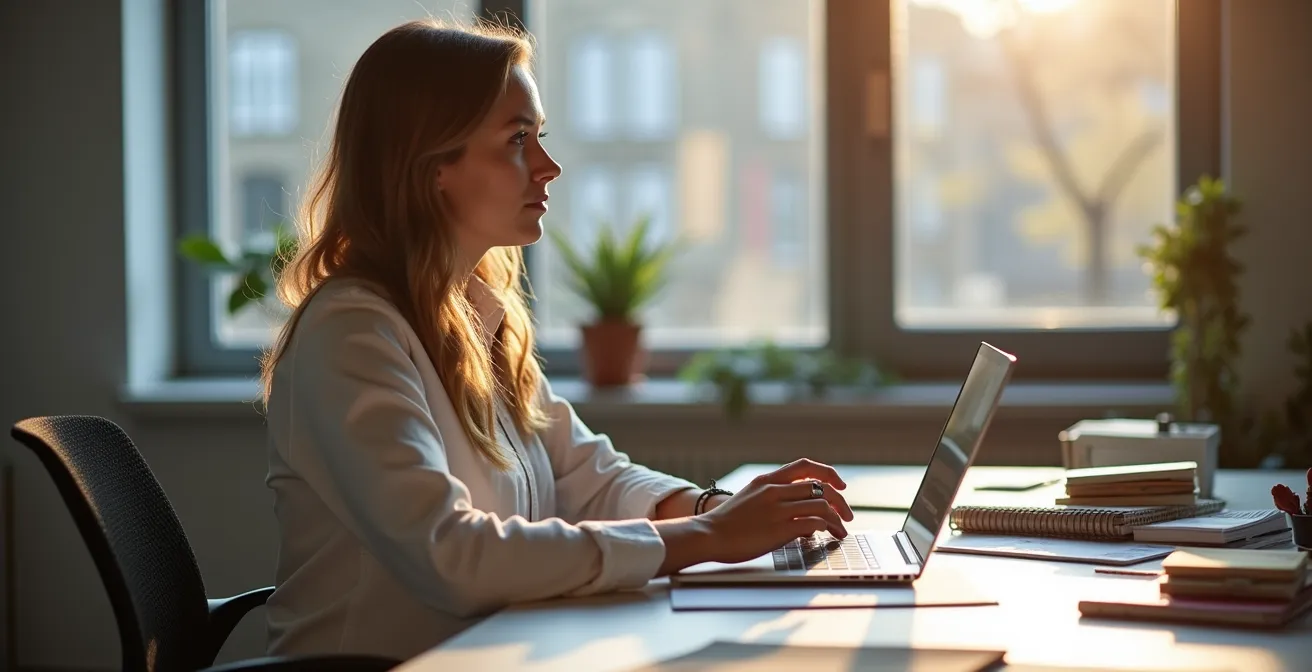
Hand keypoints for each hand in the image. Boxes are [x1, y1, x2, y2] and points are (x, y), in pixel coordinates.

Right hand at [700, 459, 855, 564]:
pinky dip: (826, 529)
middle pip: (820, 487)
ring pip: (822, 505)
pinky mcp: (779, 528)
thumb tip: (798, 512)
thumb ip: (772, 498)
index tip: (840, 485)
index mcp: (767, 480)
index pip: (805, 466)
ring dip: (838, 519)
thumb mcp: (749, 499)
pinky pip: (814, 523)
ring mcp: (777, 508)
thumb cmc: (727, 523)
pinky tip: (827, 536)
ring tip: (841, 530)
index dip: (828, 473)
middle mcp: (774, 490)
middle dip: (840, 501)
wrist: (708, 535)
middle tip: (847, 515)